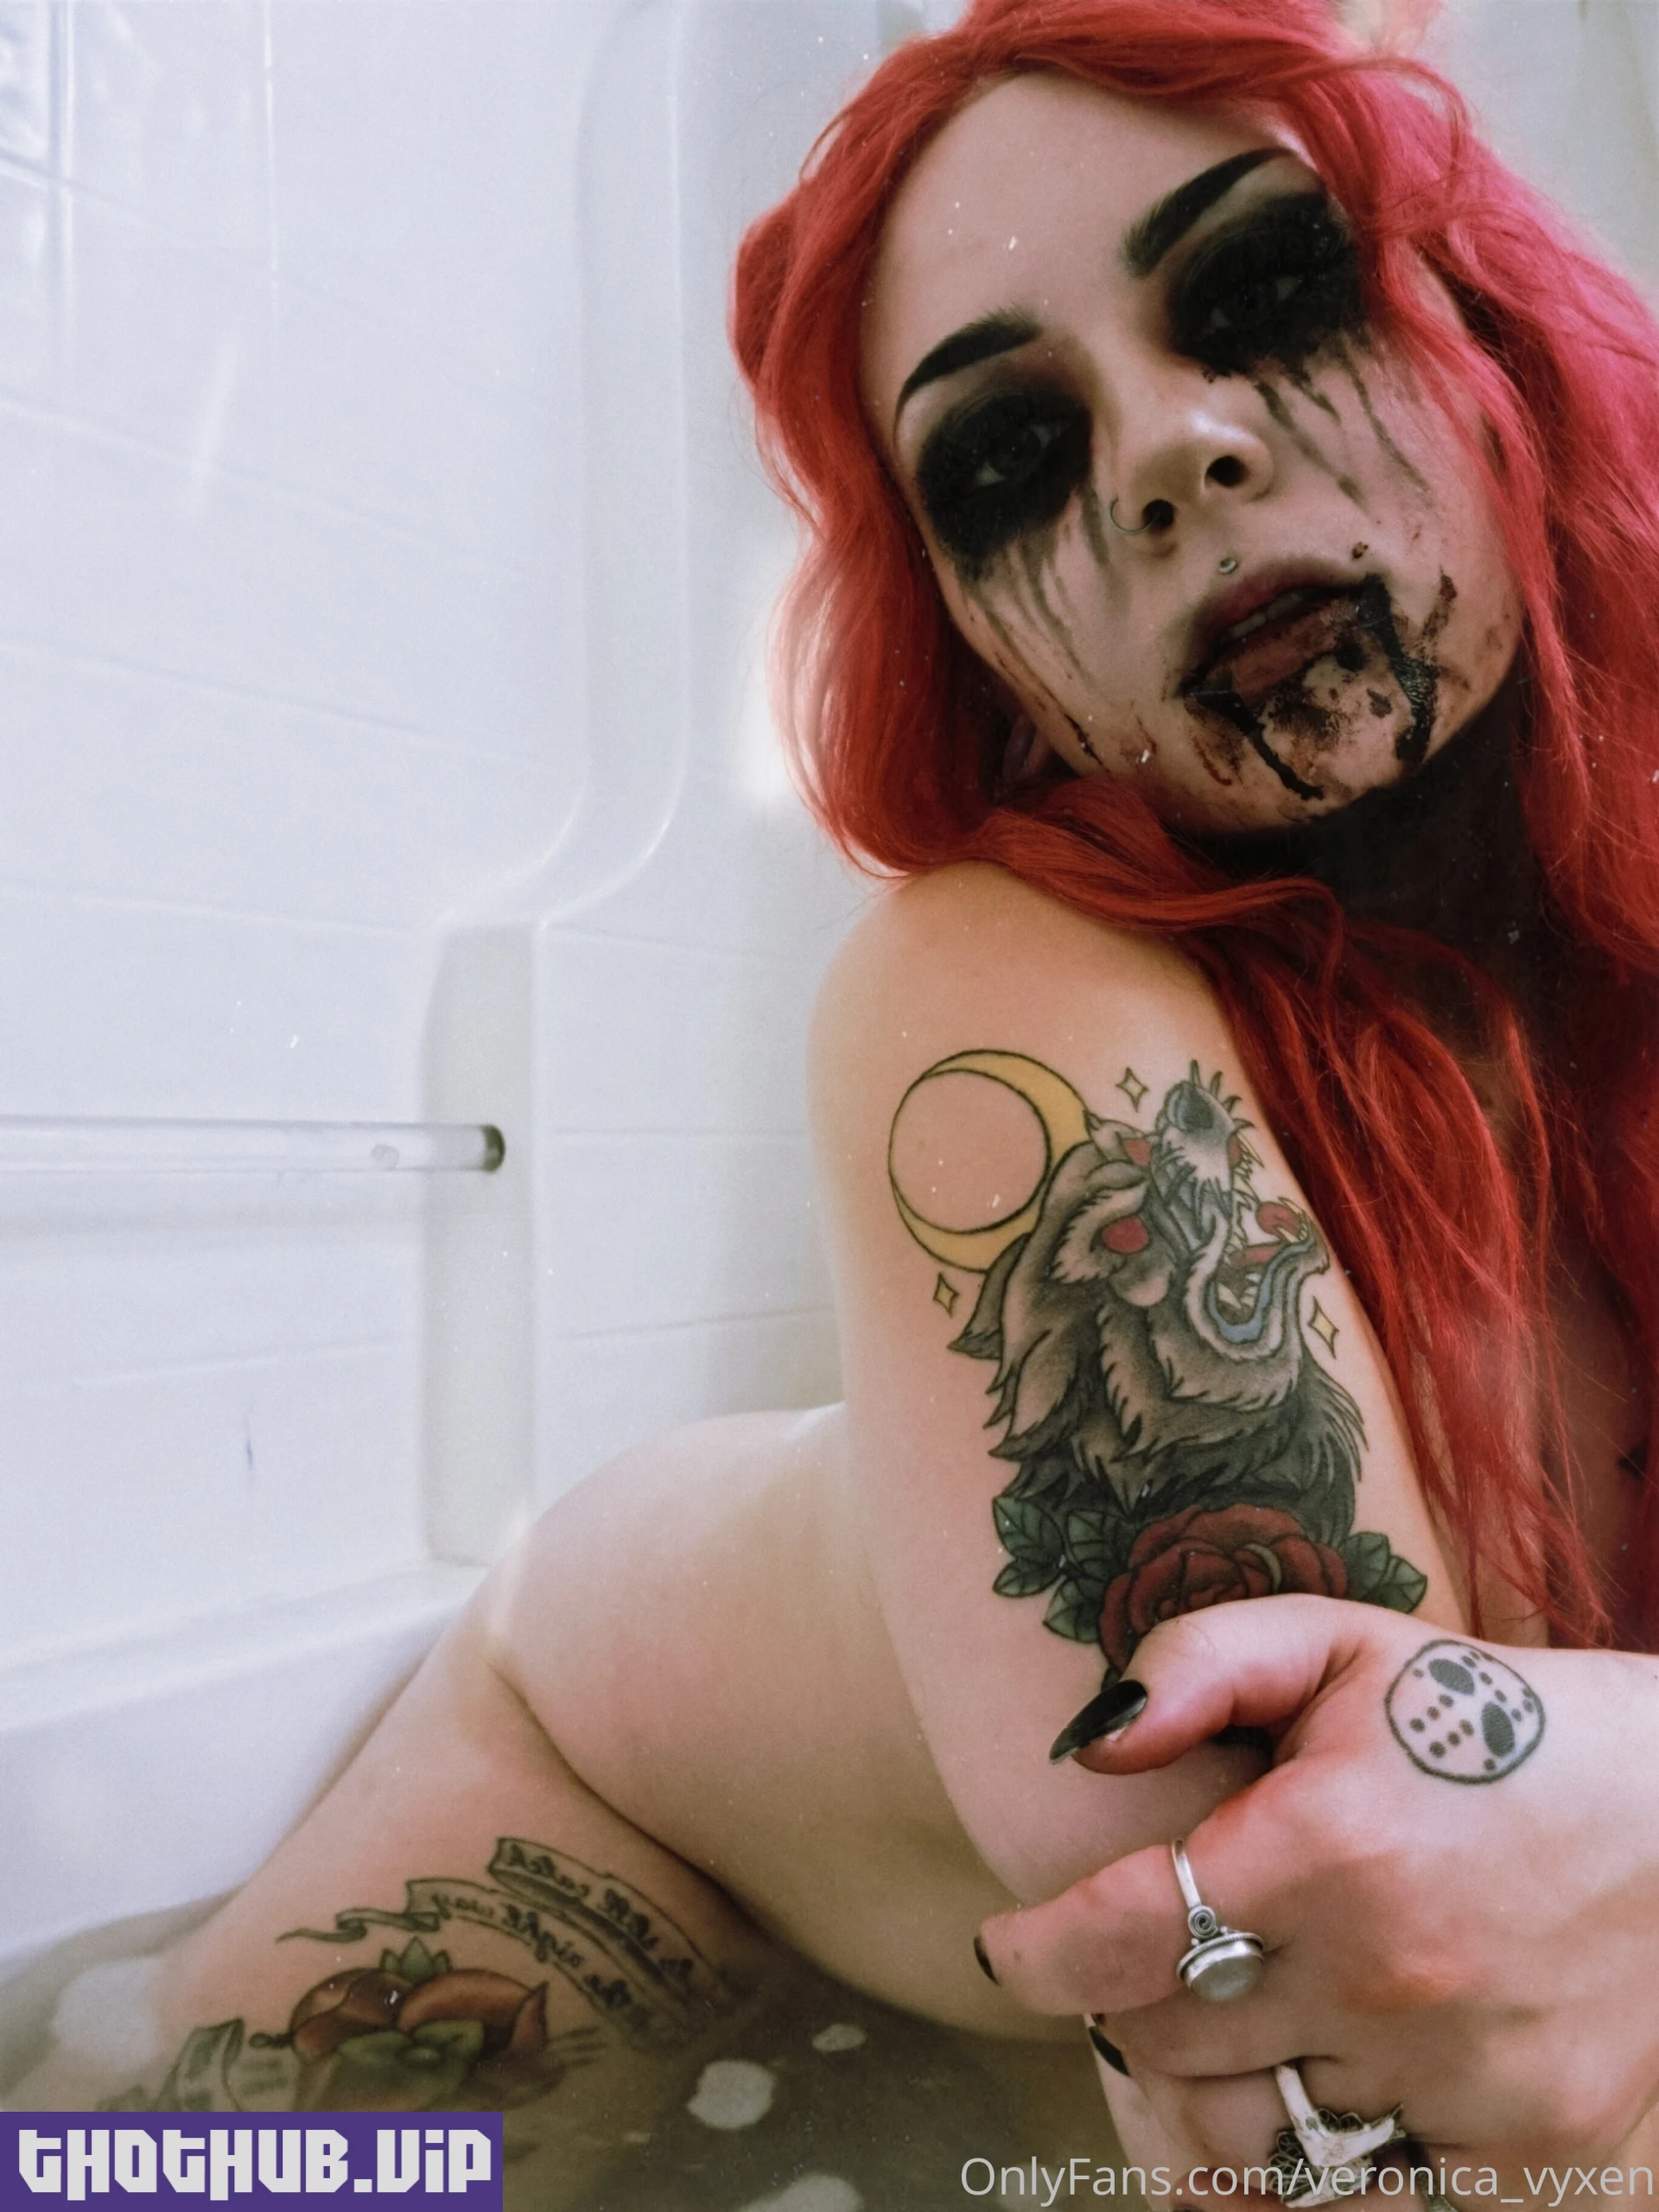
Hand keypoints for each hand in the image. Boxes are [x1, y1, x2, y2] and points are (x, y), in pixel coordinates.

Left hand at [975, 1597, 1658, 2188]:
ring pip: (1250, 2143)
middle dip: (1126, 2003)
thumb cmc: (1494, 1722)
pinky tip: (1315, 2097)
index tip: (1010, 1949)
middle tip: (1143, 1963)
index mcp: (1330, 1843)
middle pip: (1165, 2045)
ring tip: (1224, 2027)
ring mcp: (1464, 2083)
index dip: (1035, 1954)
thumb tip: (1086, 1747)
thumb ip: (1200, 1663)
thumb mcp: (1344, 1644)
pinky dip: (1318, 2170)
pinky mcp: (1530, 2158)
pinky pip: (1365, 2208)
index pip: (1117, 1937)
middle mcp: (1389, 1976)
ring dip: (1209, 2093)